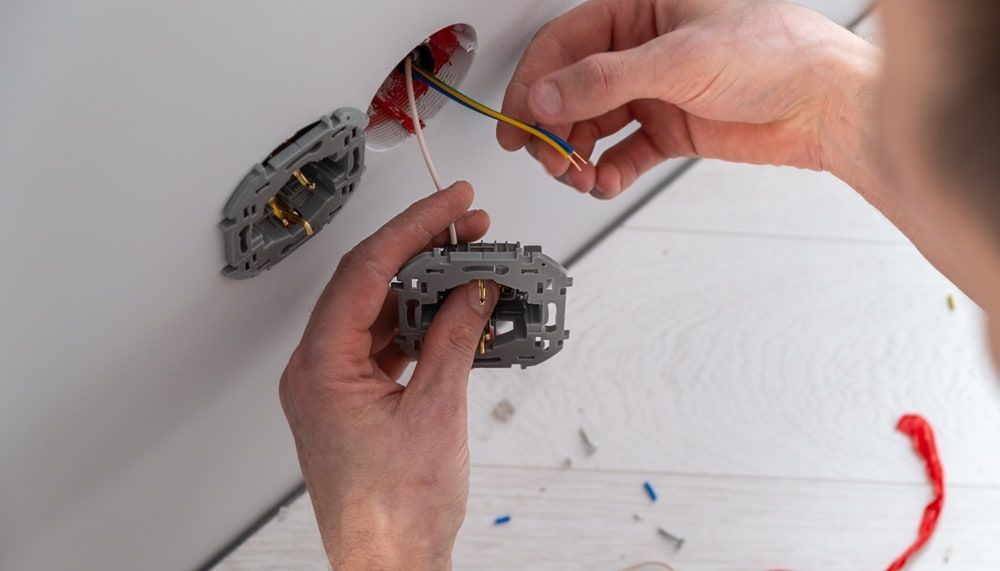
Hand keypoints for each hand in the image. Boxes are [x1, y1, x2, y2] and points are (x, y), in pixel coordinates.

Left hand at [279, 182, 497, 569]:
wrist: (389, 564)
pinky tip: (456, 313)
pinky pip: (387, 342)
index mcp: (320, 368)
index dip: (412, 227)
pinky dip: (422, 324)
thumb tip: (473, 291)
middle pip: (369, 284)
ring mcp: (335, 385)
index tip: (450, 203)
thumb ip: (454, 339)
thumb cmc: (394, 512)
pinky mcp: (356, 399)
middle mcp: (318, 371)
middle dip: (421, 250)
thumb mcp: (436, 412)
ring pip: (379, 311)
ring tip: (472, 266)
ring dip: (425, 288)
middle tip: (467, 225)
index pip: (365, 272)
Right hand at [498, 0, 878, 198]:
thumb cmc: (776, 53)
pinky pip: (622, 152)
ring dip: (577, 153)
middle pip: (572, 88)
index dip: (534, 84)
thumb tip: (547, 95)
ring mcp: (654, 89)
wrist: (826, 104)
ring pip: (593, 124)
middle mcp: (642, 48)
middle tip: (545, 155)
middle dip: (553, 127)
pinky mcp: (669, 127)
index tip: (518, 121)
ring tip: (577, 173)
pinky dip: (609, 171)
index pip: (564, 44)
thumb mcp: (679, 59)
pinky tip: (605, 181)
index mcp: (639, 8)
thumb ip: (604, 80)